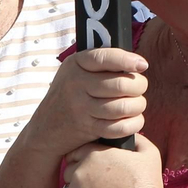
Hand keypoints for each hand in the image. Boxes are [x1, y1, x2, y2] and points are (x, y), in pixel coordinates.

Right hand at [26, 49, 147, 158]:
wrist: (44, 129)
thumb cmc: (70, 94)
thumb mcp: (76, 71)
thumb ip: (102, 63)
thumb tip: (138, 62)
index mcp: (76, 64)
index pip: (105, 57)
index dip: (127, 60)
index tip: (143, 65)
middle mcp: (76, 84)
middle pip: (121, 84)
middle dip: (139, 87)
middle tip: (139, 89)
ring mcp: (80, 107)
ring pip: (123, 106)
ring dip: (138, 106)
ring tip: (137, 104)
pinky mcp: (86, 128)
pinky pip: (118, 127)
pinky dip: (133, 124)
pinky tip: (133, 119)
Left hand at [60, 133, 176, 187]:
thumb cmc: (147, 187)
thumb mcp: (149, 154)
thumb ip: (136, 140)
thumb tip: (130, 137)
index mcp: (94, 155)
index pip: (77, 151)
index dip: (85, 156)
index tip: (93, 164)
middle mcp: (78, 174)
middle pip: (70, 170)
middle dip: (81, 174)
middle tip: (99, 183)